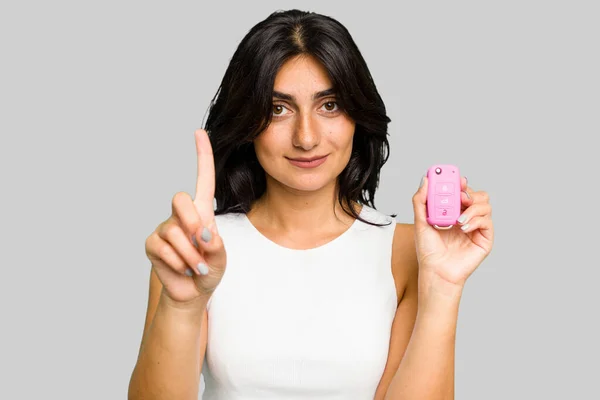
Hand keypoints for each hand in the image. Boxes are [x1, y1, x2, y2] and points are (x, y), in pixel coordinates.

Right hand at [145, 129, 226, 303]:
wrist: (192, 292)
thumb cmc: (210, 269)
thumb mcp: (221, 258)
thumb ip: (216, 246)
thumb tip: (202, 234)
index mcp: (202, 211)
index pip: (203, 178)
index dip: (202, 155)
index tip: (199, 132)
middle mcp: (181, 215)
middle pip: (180, 199)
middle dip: (191, 221)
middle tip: (202, 242)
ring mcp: (164, 228)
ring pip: (175, 233)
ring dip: (191, 257)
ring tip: (198, 268)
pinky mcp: (152, 244)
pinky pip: (164, 249)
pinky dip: (179, 264)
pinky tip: (183, 270)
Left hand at [412, 175, 493, 289]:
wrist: (436, 271)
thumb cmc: (429, 250)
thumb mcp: (420, 222)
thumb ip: (421, 200)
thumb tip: (425, 180)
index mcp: (453, 211)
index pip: (462, 191)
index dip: (461, 182)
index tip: (456, 179)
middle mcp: (466, 217)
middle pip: (477, 195)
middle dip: (469, 193)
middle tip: (459, 197)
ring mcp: (477, 227)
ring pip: (485, 205)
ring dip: (472, 208)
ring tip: (458, 219)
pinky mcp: (484, 238)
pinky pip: (487, 221)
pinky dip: (475, 221)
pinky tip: (463, 228)